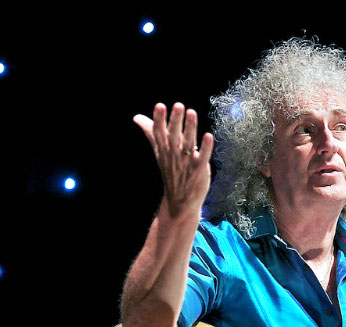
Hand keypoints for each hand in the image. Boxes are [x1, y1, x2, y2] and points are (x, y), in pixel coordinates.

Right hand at [133, 102, 213, 219]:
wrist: (180, 202)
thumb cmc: (171, 172)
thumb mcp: (160, 153)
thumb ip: (151, 133)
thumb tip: (137, 117)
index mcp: (164, 150)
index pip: (159, 133)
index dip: (159, 119)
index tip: (159, 106)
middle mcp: (174, 155)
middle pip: (173, 136)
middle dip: (175, 121)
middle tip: (178, 105)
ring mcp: (186, 163)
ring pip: (188, 143)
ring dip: (190, 128)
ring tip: (192, 112)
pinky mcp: (199, 170)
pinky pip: (203, 157)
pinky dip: (206, 147)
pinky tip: (209, 136)